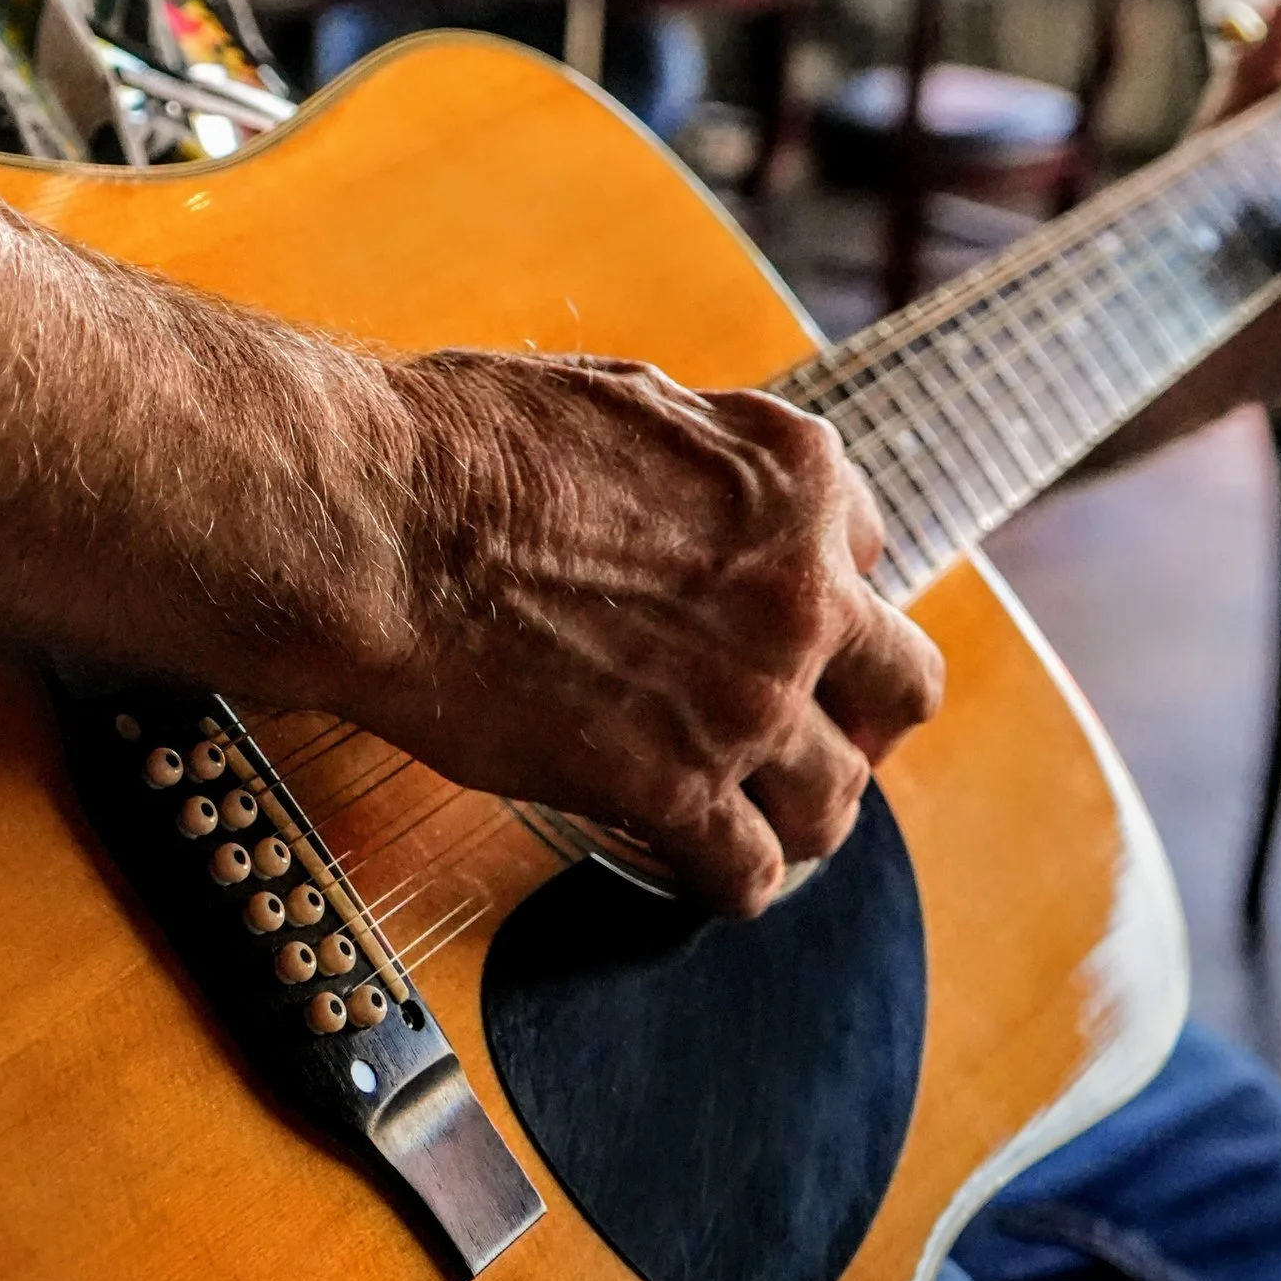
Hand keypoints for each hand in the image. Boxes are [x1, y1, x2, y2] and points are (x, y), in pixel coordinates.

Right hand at [355, 353, 946, 919]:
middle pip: (900, 686)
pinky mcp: (676, 788)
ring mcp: (747, 698)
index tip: (775, 620)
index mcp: (791, 478)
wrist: (380, 523)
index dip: (818, 590)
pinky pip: (751, 874)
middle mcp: (799, 591)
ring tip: (753, 818)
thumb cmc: (460, 443)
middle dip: (858, 714)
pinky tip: (688, 867)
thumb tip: (702, 480)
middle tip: (808, 733)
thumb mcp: (623, 398)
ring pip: (839, 797)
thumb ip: (699, 455)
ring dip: (798, 812)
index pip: (868, 551)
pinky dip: (726, 882)